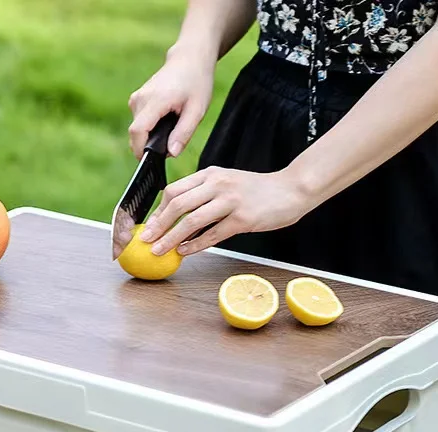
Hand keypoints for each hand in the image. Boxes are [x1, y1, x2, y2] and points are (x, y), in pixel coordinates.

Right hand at [129, 46, 216, 158]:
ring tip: (172, 128)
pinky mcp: (136, 100)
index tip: (152, 160)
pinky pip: (139, 123)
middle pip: (136, 134)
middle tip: (173, 143)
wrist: (189, 59)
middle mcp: (140, 99)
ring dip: (151, 137)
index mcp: (155, 100)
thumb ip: (184, 133)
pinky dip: (150, 129)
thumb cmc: (196, 83)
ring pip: (137, 130)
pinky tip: (166, 122)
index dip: (141, 150)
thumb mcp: (197, 110)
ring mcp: (136, 99)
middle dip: (150, 146)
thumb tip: (172, 153)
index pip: (137, 131)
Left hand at [140, 166, 317, 255]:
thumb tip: (178, 215)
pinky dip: (195, 245)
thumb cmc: (258, 191)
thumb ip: (205, 194)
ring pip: (191, 221)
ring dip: (171, 238)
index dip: (158, 210)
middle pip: (177, 204)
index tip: (149, 226)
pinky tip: (184, 252)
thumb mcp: (228, 183)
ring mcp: (230, 201)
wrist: (291, 189)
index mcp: (210, 174)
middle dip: (158, 225)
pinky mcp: (242, 219)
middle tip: (146, 240)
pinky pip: (212, 235)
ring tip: (159, 250)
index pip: (174, 189)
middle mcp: (217, 184)